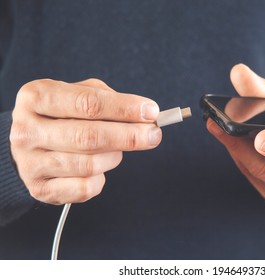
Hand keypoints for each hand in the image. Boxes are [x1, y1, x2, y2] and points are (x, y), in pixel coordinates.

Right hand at [10, 78, 161, 203]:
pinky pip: (85, 188)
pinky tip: (99, 168)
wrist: (30, 144)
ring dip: (115, 157)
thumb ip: (110, 100)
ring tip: (118, 149)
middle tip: (153, 135)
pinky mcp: (41, 189)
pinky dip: (101, 178)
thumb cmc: (62, 115)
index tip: (151, 112)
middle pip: (88, 136)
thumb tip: (145, 115)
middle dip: (129, 136)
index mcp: (36, 97)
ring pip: (89, 164)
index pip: (88, 103)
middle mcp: (27, 130)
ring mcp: (30, 163)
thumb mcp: (79, 94)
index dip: (124, 108)